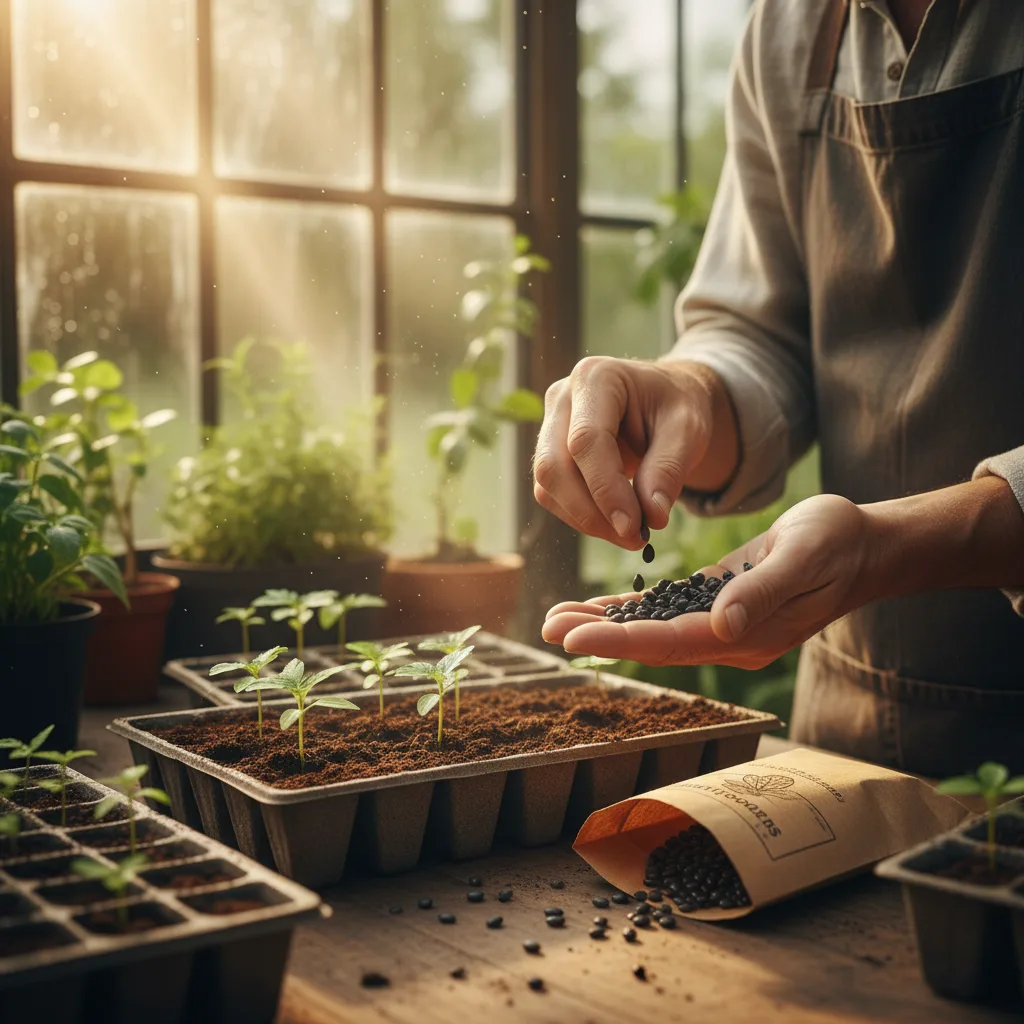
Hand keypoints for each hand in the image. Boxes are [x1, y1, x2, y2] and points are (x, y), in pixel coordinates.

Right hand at [532, 357, 735, 546]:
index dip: (606, 489)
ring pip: (547, 485)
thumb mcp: (688, 430)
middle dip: (590, 512)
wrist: (663, 401)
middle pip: (554, 465)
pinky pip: (552, 493)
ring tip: (630, 534)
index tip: (633, 526)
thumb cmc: (675, 406)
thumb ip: (669, 469)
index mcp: (596, 377)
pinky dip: (581, 516)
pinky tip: (614, 522)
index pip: (586, 440)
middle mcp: (561, 397)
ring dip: (585, 519)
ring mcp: (549, 424)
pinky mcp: (549, 452)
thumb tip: (652, 517)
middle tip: (633, 538)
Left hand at [541, 494, 875, 668]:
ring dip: (605, 626)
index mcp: (746, 634)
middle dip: (598, 637)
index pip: (669, 643)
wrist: (862, 543)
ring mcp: (722, 623)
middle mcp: (728, 637)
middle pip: (651, 644)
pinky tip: (597, 608)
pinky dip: (630, 611)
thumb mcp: (804, 557)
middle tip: (546, 628)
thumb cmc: (837, 544)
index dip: (619, 642)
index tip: (574, 639)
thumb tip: (721, 626)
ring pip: (652, 630)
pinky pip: (666, 612)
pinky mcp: (718, 600)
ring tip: (556, 618)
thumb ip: (762, 593)